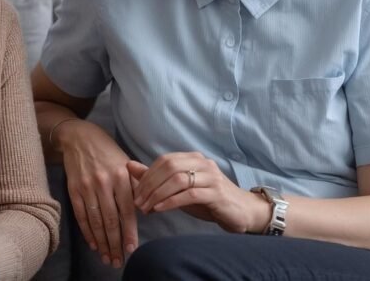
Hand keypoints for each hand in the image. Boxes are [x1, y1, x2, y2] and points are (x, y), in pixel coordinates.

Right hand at [57, 120, 138, 267]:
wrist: (80, 137)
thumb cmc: (108, 152)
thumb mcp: (126, 163)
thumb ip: (137, 184)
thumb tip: (150, 208)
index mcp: (121, 176)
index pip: (127, 210)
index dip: (129, 232)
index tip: (132, 248)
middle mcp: (104, 182)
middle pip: (110, 220)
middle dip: (115, 243)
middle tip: (119, 260)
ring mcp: (87, 187)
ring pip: (95, 221)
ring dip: (101, 242)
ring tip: (107, 257)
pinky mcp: (73, 189)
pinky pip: (81, 215)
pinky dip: (87, 231)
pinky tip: (93, 243)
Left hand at [128, 153, 269, 233]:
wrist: (241, 211)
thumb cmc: (207, 199)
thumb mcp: (179, 188)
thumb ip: (155, 177)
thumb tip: (129, 165)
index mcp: (193, 158)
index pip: (164, 161)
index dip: (147, 176)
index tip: (135, 193)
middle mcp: (203, 163)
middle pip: (169, 167)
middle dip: (149, 185)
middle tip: (138, 203)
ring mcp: (211, 177)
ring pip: (178, 179)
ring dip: (157, 195)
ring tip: (146, 208)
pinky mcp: (217, 193)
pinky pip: (189, 194)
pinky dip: (171, 201)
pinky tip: (160, 209)